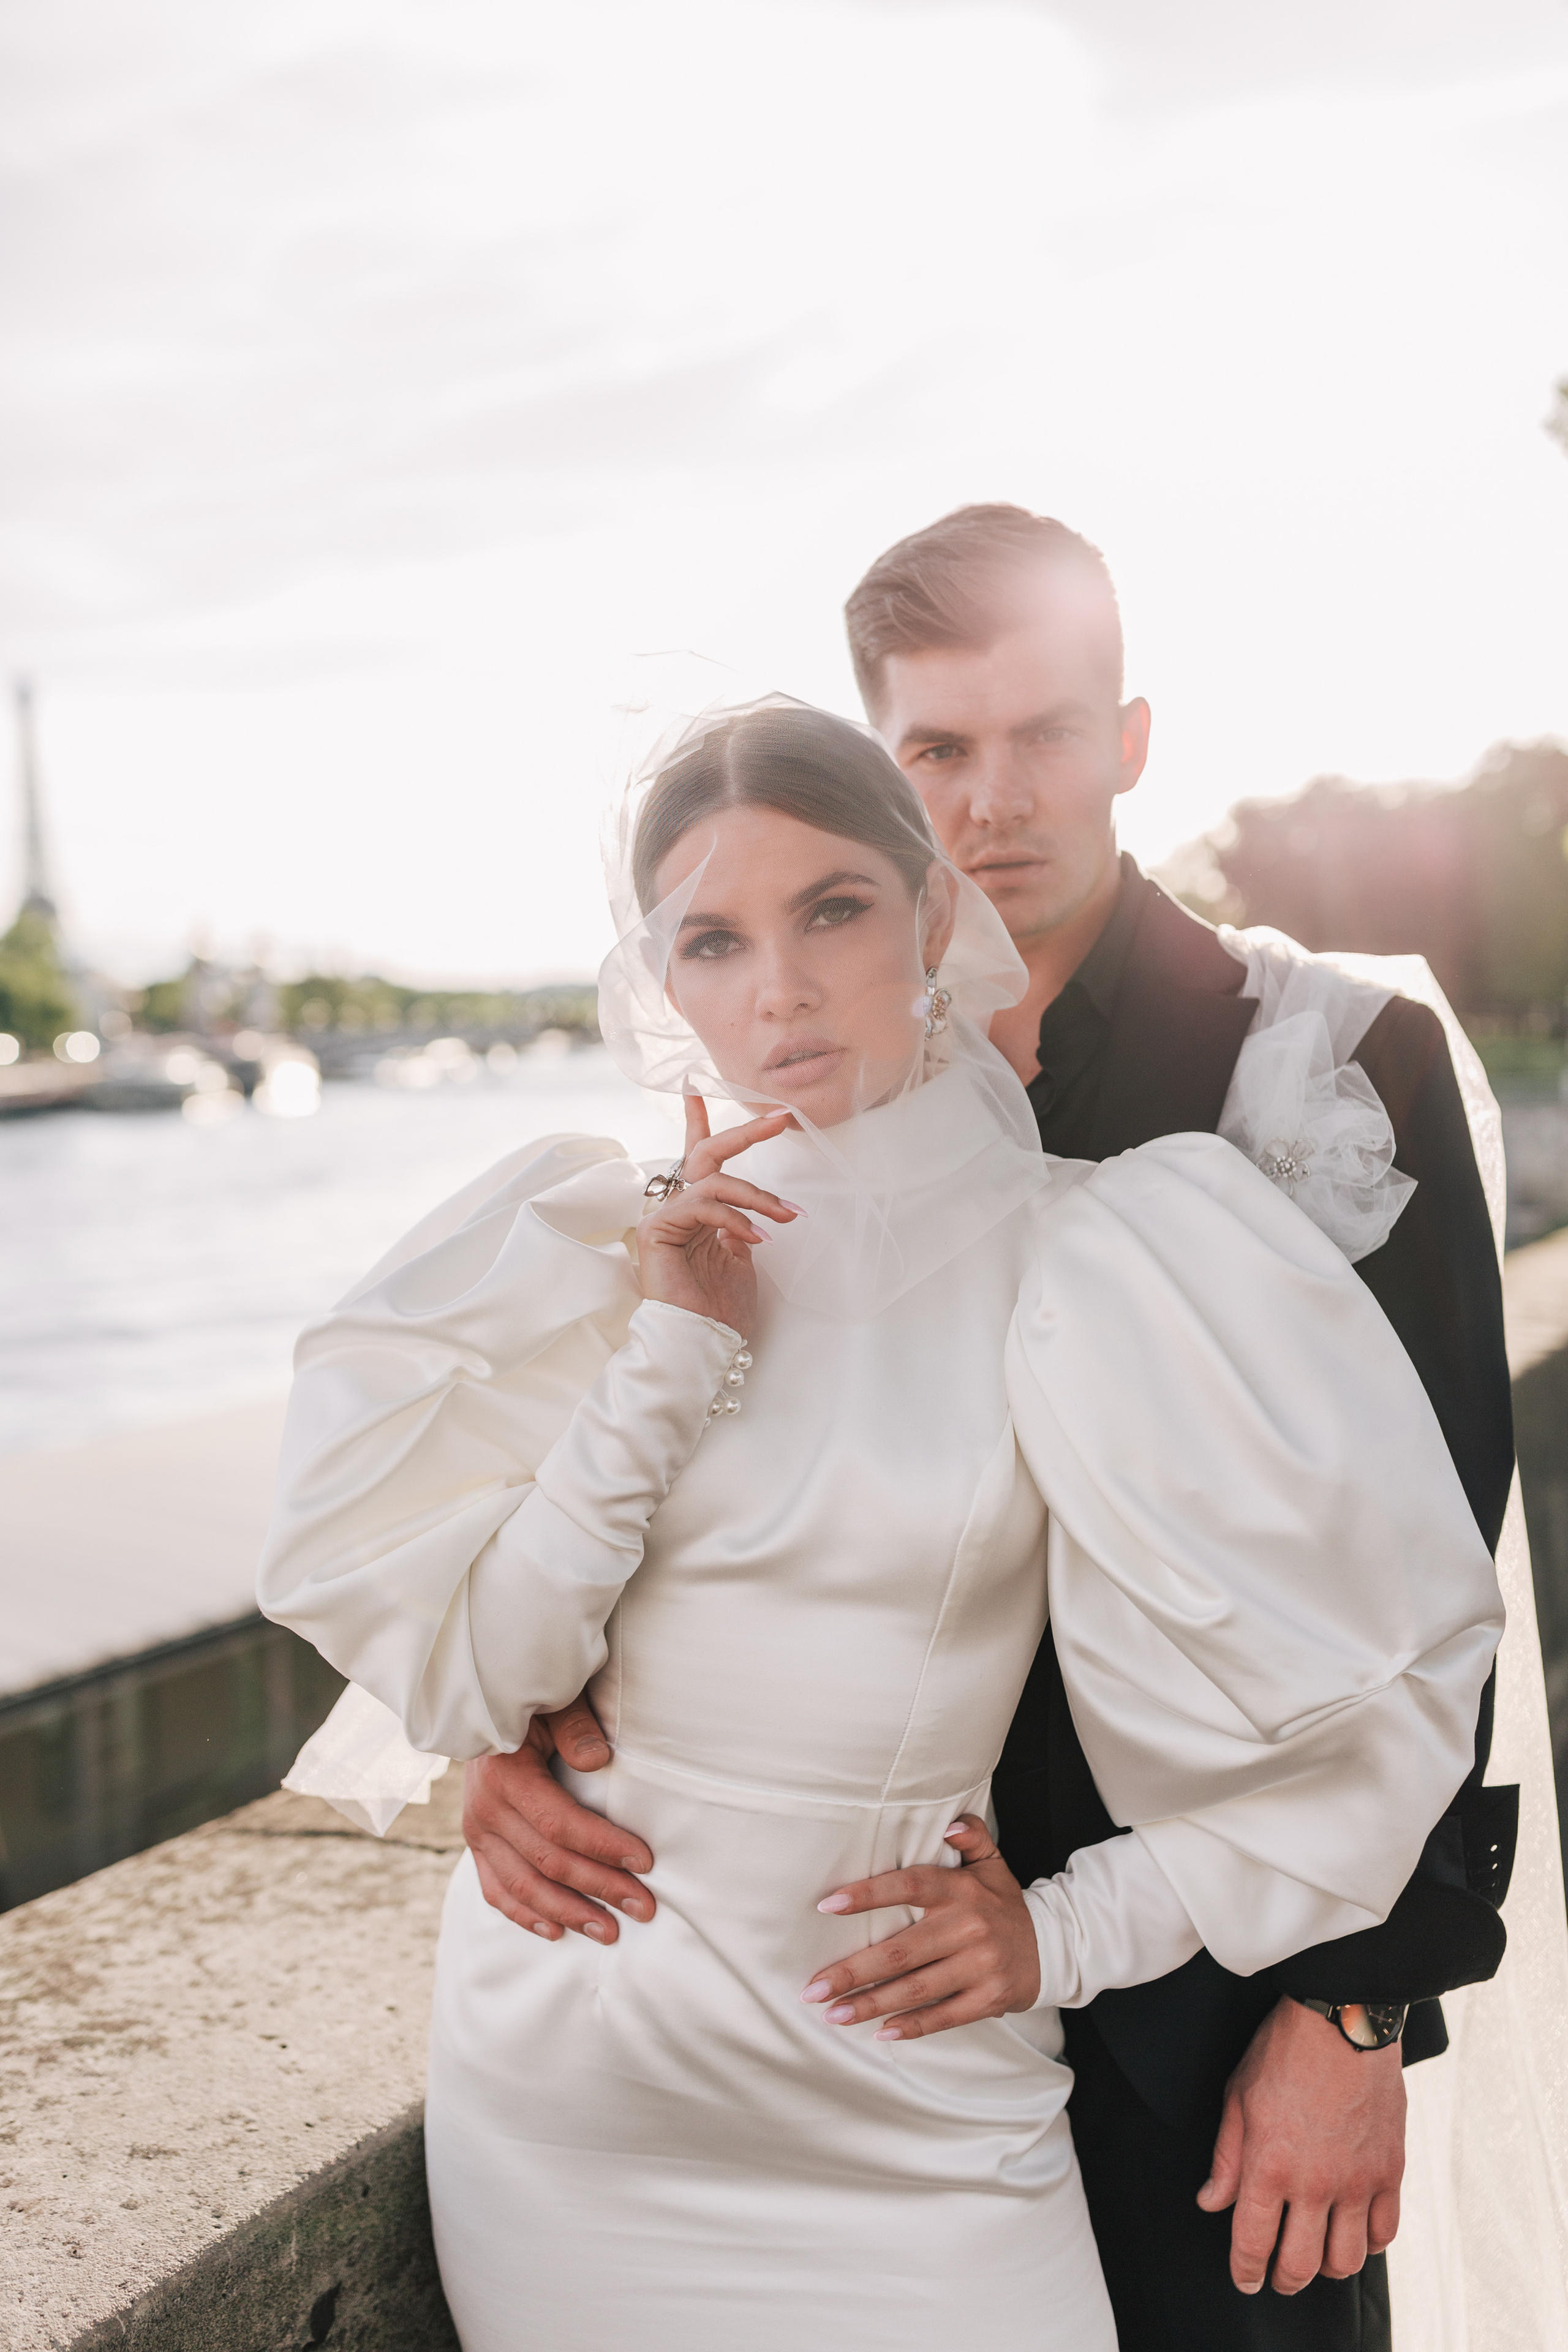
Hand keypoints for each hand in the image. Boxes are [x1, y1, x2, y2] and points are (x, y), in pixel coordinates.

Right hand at [462, 1693, 656, 1944]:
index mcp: (506, 1776)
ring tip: (611, 1932)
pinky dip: (526, 1915)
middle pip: (548, 1862)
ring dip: (569, 1913)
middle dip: (600, 1887)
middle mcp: (485, 1810)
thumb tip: (598, 1759)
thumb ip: (574, 1726)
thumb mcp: (555, 1702)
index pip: (560, 1824)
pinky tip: (557, 1932)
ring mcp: (477, 1832)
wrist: (483, 1709)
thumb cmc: (533, 1706)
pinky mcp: (476, 1845)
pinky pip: (497, 1891)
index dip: (603, 1846)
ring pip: (523, 1886)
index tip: (645, 1862)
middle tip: (644, 1908)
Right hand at [636, 1095, 799, 1339]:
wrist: (702, 1341)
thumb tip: (750, 1210)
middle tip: (780, 1118)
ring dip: (758, 1196)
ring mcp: (664, 1216)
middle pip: (706, 1153)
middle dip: (745, 1133)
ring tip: (786, 1217)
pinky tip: (756, 1238)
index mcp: (695, 1210)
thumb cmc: (720, 1307)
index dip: (696, 1120)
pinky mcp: (657, 1229)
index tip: (696, 1085)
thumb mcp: (741, 1257)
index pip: (696, 1157)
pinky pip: (704, 1205)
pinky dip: (736, 1217)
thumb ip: (740, 1225)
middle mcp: (676, 1206)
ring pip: (715, 1181)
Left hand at [799, 1816, 1040, 2039]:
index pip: (909, 1886)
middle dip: (852, 1972)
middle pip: (900, 1951)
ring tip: (833, 2014)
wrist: (1053, 1945)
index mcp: (961, 1890)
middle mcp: (968, 1927)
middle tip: (813, 1988)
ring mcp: (979, 1966)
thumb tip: (949, 1822)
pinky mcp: (988, 1999)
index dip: (868, 1895)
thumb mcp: (992, 1862)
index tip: (827, 1906)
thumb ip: (971, 1836)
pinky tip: (880, 2033)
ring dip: (870, 2004)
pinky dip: (912, 2027)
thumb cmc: (1004, 1904)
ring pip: (915, 1989)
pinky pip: (944, 2016)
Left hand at [1197, 1995, 1405, 2294]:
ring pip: (1346, 2260)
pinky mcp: (1390, 2171)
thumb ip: (1226, 2158)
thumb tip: (1212, 2201)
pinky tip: (1354, 2232)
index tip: (1245, 2279)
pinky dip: (1368, 2243)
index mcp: (1269, 2166)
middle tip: (1278, 2276)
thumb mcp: (1238, 2097)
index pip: (1253, 2243)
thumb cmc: (1284, 2051)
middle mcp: (1314, 2183)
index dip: (1245, 2271)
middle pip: (1300, 2265)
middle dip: (1284, 2280)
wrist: (1341, 2019)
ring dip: (1327, 2268)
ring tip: (1316, 2256)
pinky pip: (1384, 2232)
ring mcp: (1357, 2181)